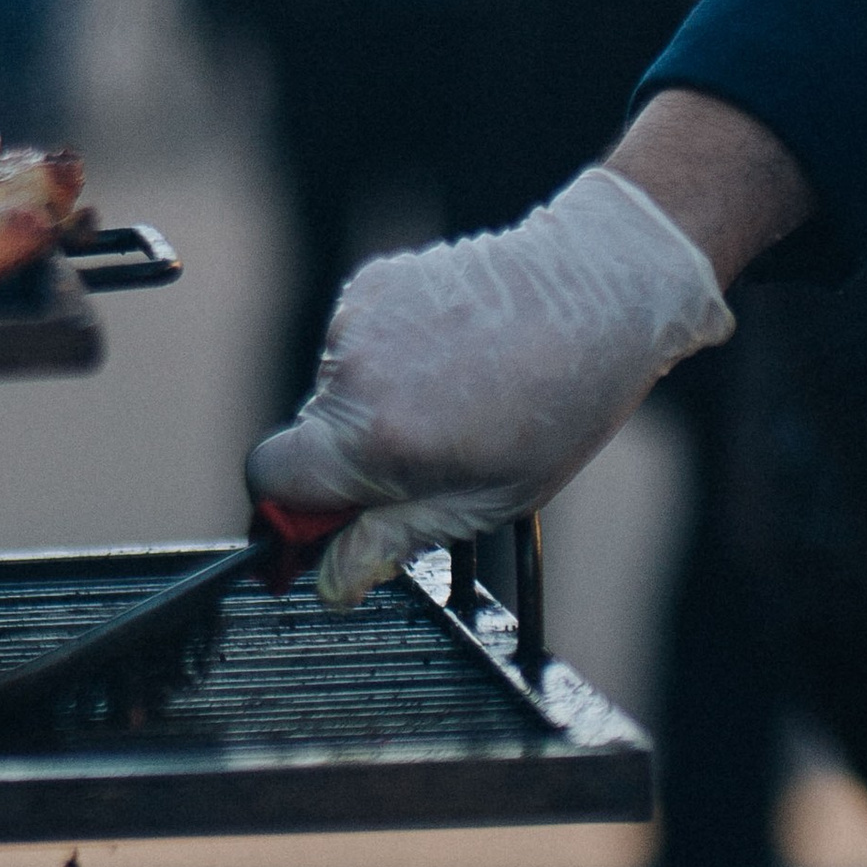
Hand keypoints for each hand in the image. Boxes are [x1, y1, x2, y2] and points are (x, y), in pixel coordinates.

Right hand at [248, 165, 733, 607]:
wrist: (597, 291)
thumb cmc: (559, 405)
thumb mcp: (486, 501)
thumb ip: (392, 540)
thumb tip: (331, 583)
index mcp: (373, 438)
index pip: (270, 481)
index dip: (289, 510)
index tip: (326, 524)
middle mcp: (352, 375)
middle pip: (304, 439)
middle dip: (345, 463)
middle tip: (424, 463)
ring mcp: (358, 321)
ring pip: (332, 392)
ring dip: (370, 409)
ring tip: (451, 402)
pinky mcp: (372, 283)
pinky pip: (354, 343)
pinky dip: (386, 360)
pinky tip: (448, 359)